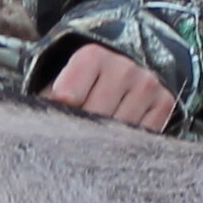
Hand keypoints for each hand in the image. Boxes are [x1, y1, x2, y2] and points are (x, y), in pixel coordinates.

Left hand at [43, 42, 177, 133]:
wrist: (130, 63)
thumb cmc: (86, 82)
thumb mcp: (65, 82)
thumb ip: (50, 101)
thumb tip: (38, 130)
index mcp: (92, 56)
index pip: (68, 96)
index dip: (60, 117)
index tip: (57, 126)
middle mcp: (123, 67)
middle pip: (95, 118)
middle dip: (82, 134)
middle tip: (74, 144)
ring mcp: (147, 85)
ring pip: (120, 132)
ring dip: (105, 143)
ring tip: (96, 144)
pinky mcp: (165, 103)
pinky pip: (143, 137)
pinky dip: (128, 145)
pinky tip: (118, 142)